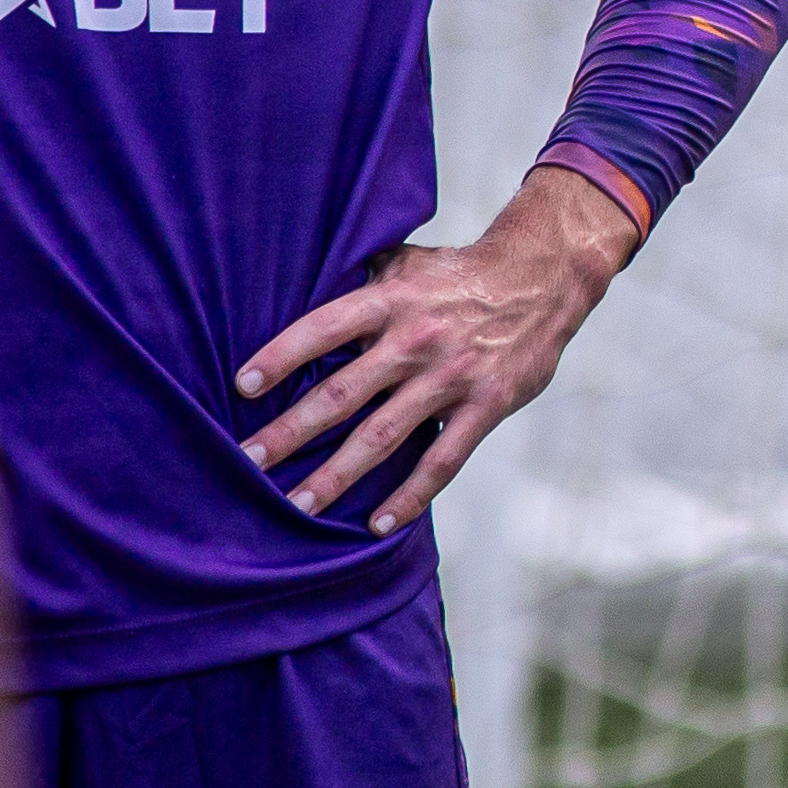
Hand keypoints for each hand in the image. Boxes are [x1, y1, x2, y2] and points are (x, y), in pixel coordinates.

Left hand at [235, 166, 637, 530]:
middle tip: (247, 460)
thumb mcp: (406, 264)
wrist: (545, 278)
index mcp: (393, 301)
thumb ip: (358, 283)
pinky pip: (442, 460)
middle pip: (343, 392)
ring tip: (296, 505)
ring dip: (336, 474)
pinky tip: (377, 523)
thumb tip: (290, 291)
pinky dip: (409, 496)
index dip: (282, 356)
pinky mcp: (487, 405)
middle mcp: (417, 340)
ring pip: (383, 435)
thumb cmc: (459, 274)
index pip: (324, 328)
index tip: (242, 386)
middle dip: (291, 431)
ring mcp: (453, 376)